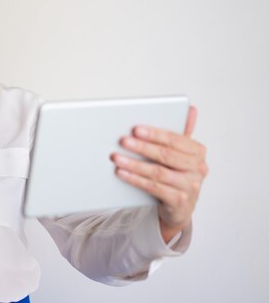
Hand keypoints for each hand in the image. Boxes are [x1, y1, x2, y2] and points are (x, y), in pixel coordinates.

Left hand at [110, 106, 208, 241]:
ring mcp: (190, 186)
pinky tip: (122, 173)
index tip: (136, 128)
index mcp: (198, 151)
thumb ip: (180, 132)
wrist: (179, 206)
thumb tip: (191, 108)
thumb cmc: (176, 173)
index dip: (155, 134)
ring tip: (116, 157)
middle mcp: (198, 168)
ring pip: (158, 172)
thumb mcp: (179, 153)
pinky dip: (136, 180)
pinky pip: (154, 188)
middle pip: (166, 155)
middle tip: (122, 141)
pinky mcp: (179, 201)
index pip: (175, 139)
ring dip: (134, 164)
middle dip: (142, 147)